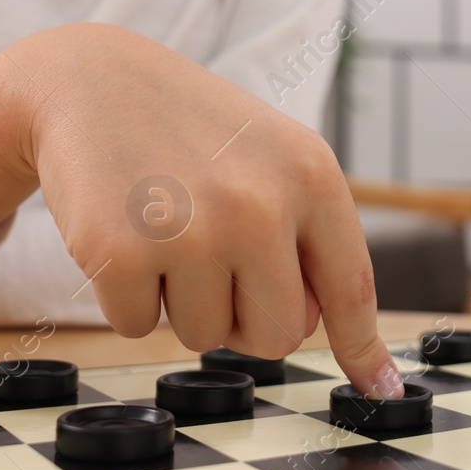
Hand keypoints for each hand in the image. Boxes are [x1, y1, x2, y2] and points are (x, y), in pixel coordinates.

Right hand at [22, 25, 401, 397]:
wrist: (91, 82)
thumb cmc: (193, 130)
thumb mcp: (274, 158)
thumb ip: (308, 238)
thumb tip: (328, 332)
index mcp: (310, 176)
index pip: (350, 287)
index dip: (362, 346)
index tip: (380, 386)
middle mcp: (259, 204)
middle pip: (277, 334)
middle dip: (245, 316)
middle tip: (214, 257)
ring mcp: (191, 230)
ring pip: (204, 337)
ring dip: (181, 301)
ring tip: (167, 227)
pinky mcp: (121, 252)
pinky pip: (138, 327)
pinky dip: (126, 295)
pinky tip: (125, 231)